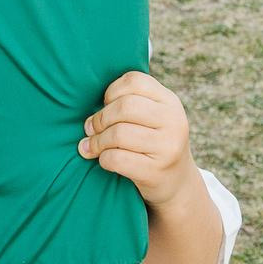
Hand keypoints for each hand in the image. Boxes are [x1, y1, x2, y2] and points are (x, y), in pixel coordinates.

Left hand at [78, 72, 203, 208]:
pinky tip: (104, 160)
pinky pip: (116, 159)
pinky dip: (103, 159)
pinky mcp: (156, 171)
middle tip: (90, 129)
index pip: (135, 81)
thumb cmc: (152, 143)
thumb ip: (130, 101)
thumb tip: (86, 102)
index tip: (106, 105)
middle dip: (100, 118)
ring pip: (118, 133)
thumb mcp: (153, 117)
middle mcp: (173, 121)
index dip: (112, 91)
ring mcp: (167, 147)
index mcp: (170, 101)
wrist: (176, 182)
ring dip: (97, 141)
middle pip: (125, 106)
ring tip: (91, 146)